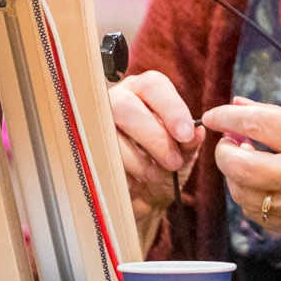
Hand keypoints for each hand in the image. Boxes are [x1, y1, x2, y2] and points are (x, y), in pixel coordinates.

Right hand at [109, 72, 201, 237]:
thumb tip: (196, 132)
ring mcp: (95, 123)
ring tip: (156, 175)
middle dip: (153, 136)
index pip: (154, 85)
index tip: (186, 134)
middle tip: (173, 162)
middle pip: (125, 106)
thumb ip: (190, 140)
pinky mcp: (84, 150)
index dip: (171, 108)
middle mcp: (117, 99)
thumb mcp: (184, 150)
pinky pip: (99, 159)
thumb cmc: (166, 161)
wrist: (147, 195)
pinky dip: (122, 175)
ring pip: (110, 134)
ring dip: (139, 161)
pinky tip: (135, 182)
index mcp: (144, 91)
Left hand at [203, 99, 280, 259]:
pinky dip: (251, 198)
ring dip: (236, 176)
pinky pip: (258, 215)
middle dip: (225, 152)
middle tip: (230, 141)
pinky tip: (263, 187)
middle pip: (240, 165)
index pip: (259, 124)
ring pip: (243, 194)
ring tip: (248, 161)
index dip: (228, 117)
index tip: (215, 114)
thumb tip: (244, 109)